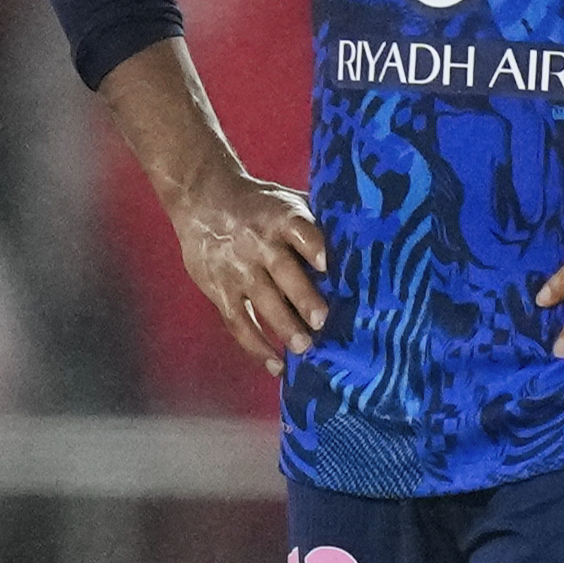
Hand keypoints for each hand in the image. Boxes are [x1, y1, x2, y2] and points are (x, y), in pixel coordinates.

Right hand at [164, 165, 334, 365]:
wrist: (201, 199)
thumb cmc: (258, 204)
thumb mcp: (285, 200)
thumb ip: (314, 220)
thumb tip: (362, 241)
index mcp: (281, 217)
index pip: (299, 231)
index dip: (313, 247)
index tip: (327, 265)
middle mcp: (259, 243)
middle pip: (282, 271)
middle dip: (302, 297)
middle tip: (321, 322)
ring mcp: (238, 268)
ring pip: (262, 300)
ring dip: (282, 326)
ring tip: (303, 348)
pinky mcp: (220, 289)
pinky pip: (238, 320)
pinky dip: (255, 345)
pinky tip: (275, 363)